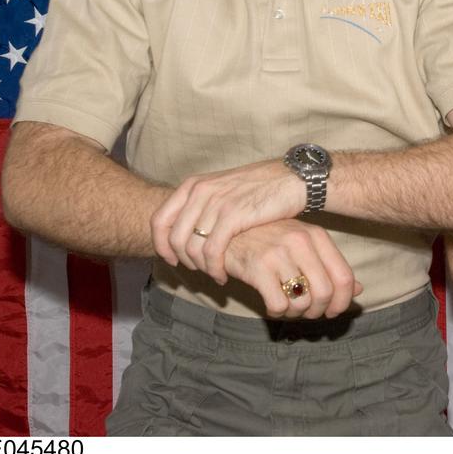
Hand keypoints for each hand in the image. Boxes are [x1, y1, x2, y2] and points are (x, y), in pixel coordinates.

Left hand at [151, 159, 306, 282]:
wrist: (293, 178)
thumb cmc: (262, 186)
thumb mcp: (224, 188)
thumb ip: (203, 204)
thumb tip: (187, 229)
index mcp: (194, 184)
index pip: (159, 220)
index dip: (161, 245)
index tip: (172, 260)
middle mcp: (200, 191)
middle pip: (173, 238)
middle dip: (183, 261)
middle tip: (199, 271)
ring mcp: (216, 203)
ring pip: (192, 248)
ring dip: (201, 268)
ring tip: (215, 274)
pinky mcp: (233, 215)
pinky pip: (211, 251)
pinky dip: (214, 269)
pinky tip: (223, 275)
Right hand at [222, 219, 361, 318]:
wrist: (226, 230)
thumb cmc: (268, 239)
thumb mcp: (303, 245)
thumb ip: (330, 266)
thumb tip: (359, 290)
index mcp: (316, 235)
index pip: (344, 277)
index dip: (343, 302)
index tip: (333, 312)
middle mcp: (301, 242)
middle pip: (325, 293)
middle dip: (318, 311)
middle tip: (307, 313)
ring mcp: (279, 253)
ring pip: (302, 302)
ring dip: (295, 313)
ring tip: (286, 306)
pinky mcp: (257, 267)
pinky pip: (278, 304)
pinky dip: (277, 312)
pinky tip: (271, 304)